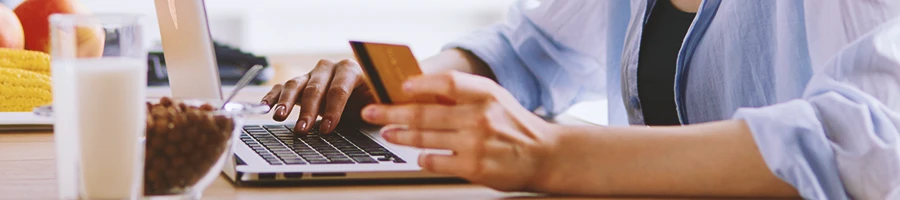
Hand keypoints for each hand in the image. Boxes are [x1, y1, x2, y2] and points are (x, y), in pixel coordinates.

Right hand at [261, 59, 374, 133]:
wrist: (361, 93)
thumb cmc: (370, 99)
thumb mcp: (379, 102)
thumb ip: (378, 106)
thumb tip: (376, 114)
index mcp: (351, 69)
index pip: (339, 89)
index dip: (333, 109)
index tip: (328, 128)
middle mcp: (329, 68)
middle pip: (315, 88)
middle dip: (309, 110)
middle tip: (303, 128)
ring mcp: (311, 74)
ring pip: (296, 84)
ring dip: (287, 101)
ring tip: (280, 116)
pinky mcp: (299, 83)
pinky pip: (282, 87)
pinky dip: (273, 96)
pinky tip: (265, 106)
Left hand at [360, 71, 558, 191]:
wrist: (544, 155)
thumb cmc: (513, 125)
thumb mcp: (494, 98)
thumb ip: (463, 94)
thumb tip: (419, 92)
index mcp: (486, 94)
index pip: (446, 83)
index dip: (419, 84)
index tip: (400, 86)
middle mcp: (480, 117)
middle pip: (424, 113)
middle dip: (391, 112)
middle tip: (372, 112)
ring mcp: (476, 143)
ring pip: (425, 138)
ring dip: (400, 135)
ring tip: (388, 132)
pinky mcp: (474, 168)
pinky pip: (436, 161)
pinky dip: (423, 158)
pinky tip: (419, 155)